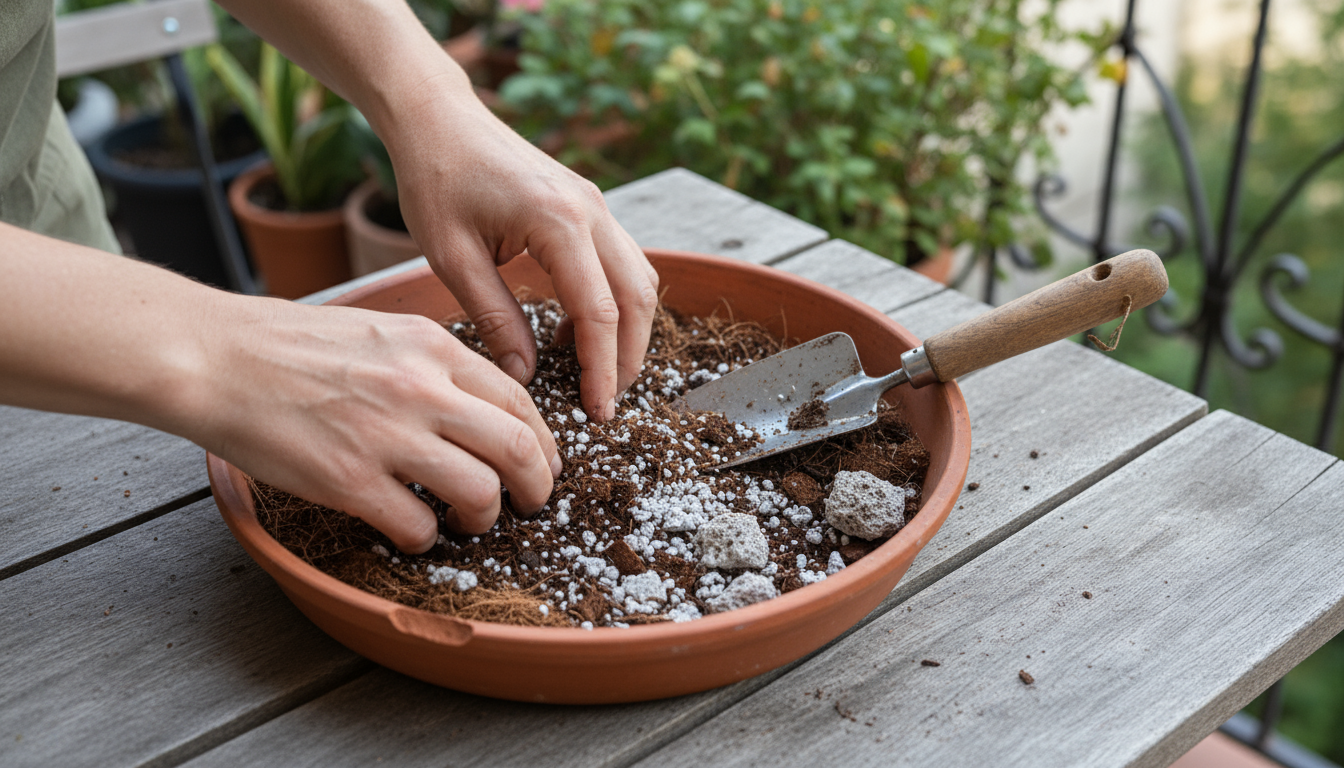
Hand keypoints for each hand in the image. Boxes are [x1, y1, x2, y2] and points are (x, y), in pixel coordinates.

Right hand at [194, 297, 561, 553]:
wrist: (216, 358)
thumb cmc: (289, 345)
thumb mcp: (380, 331)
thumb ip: (432, 363)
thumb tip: (478, 407)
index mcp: (432, 347)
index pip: (521, 400)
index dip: (544, 442)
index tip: (544, 463)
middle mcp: (421, 389)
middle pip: (520, 448)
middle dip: (537, 486)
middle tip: (528, 503)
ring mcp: (388, 436)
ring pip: (480, 492)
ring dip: (484, 518)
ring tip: (467, 521)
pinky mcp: (350, 481)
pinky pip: (418, 526)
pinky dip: (426, 539)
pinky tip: (412, 533)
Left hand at [385, 87, 658, 422]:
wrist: (439, 118)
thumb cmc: (436, 180)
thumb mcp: (452, 258)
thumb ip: (494, 318)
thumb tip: (525, 376)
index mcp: (558, 222)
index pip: (598, 312)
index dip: (601, 369)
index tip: (595, 413)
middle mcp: (592, 210)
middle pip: (637, 299)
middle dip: (628, 358)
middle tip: (603, 403)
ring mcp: (598, 205)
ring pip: (640, 281)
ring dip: (627, 332)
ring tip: (593, 374)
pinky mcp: (591, 206)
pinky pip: (622, 263)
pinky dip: (614, 303)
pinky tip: (573, 330)